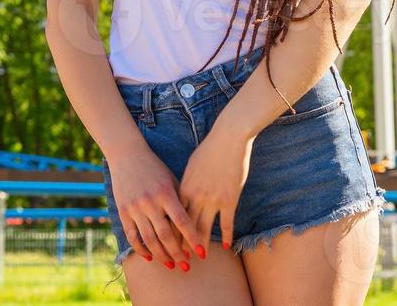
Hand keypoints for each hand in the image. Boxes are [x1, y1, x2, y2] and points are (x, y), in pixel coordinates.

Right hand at [106, 143, 200, 269]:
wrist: (127, 153)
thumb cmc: (154, 166)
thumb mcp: (171, 178)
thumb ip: (180, 199)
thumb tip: (192, 222)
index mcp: (166, 193)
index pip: (182, 221)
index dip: (192, 238)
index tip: (201, 252)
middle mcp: (150, 202)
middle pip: (166, 235)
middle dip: (177, 253)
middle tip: (187, 266)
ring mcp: (135, 208)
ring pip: (149, 239)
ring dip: (161, 255)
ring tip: (170, 265)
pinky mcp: (123, 211)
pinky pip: (132, 235)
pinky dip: (140, 248)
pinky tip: (149, 257)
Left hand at [177, 123, 253, 255]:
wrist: (228, 138)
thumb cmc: (208, 150)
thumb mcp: (191, 167)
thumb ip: (185, 185)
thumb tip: (180, 197)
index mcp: (183, 188)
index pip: (173, 217)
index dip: (170, 233)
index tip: (167, 245)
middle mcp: (195, 197)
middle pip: (185, 227)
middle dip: (182, 245)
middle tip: (180, 258)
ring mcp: (213, 199)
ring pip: (204, 229)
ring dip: (201, 245)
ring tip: (200, 257)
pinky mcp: (229, 199)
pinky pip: (227, 223)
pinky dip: (227, 236)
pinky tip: (227, 247)